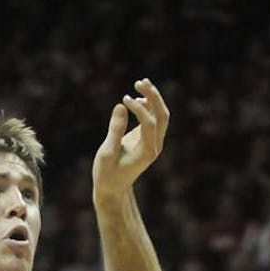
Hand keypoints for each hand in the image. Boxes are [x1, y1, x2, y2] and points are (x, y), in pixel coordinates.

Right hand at [92, 78, 169, 197]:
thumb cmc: (107, 174)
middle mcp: (154, 146)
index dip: (139, 109)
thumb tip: (121, 106)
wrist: (112, 188)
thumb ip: (115, 130)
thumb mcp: (107, 153)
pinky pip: (153, 118)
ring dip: (152, 98)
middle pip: (162, 116)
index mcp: (146, 152)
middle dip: (153, 97)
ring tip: (140, 83)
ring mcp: (153, 142)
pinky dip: (147, 105)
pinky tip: (136, 98)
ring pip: (160, 115)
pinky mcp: (147, 139)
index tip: (125, 99)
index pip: (150, 123)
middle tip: (141, 82)